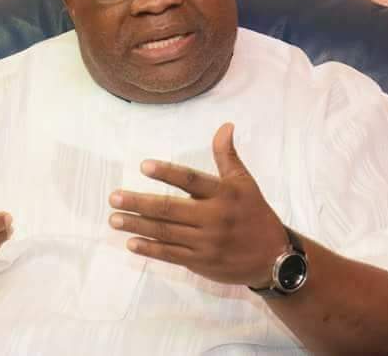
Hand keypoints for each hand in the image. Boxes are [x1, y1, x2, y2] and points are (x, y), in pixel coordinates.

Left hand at [108, 123, 287, 287]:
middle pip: (171, 209)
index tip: (143, 166)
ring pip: (166, 233)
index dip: (167, 173)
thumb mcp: (244, 182)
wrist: (274, 257)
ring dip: (137, 225)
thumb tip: (225, 125)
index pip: (191, 180)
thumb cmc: (254, 213)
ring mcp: (205, 243)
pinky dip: (150, 249)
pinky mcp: (200, 262)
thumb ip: (227, 155)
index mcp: (223, 194)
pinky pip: (171, 255)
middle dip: (139, 204)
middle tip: (114, 197)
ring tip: (114, 218)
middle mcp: (213, 218)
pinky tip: (131, 242)